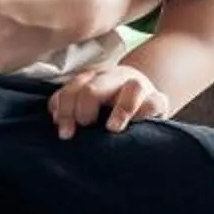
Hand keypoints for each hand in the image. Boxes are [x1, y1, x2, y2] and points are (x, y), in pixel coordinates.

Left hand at [47, 64, 170, 138]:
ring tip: (112, 128)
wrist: (143, 97)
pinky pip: (154, 103)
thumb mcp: (86, 104)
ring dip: (121, 109)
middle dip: (84, 109)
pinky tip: (137, 125)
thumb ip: (67, 107)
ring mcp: (138, 86)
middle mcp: (113, 79)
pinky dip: (145, 113)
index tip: (65, 134)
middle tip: (85, 126)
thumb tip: (55, 118)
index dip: (65, 111)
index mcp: (91, 79)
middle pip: (92, 88)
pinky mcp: (158, 100)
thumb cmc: (108, 106)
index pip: (72, 89)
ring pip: (132, 88)